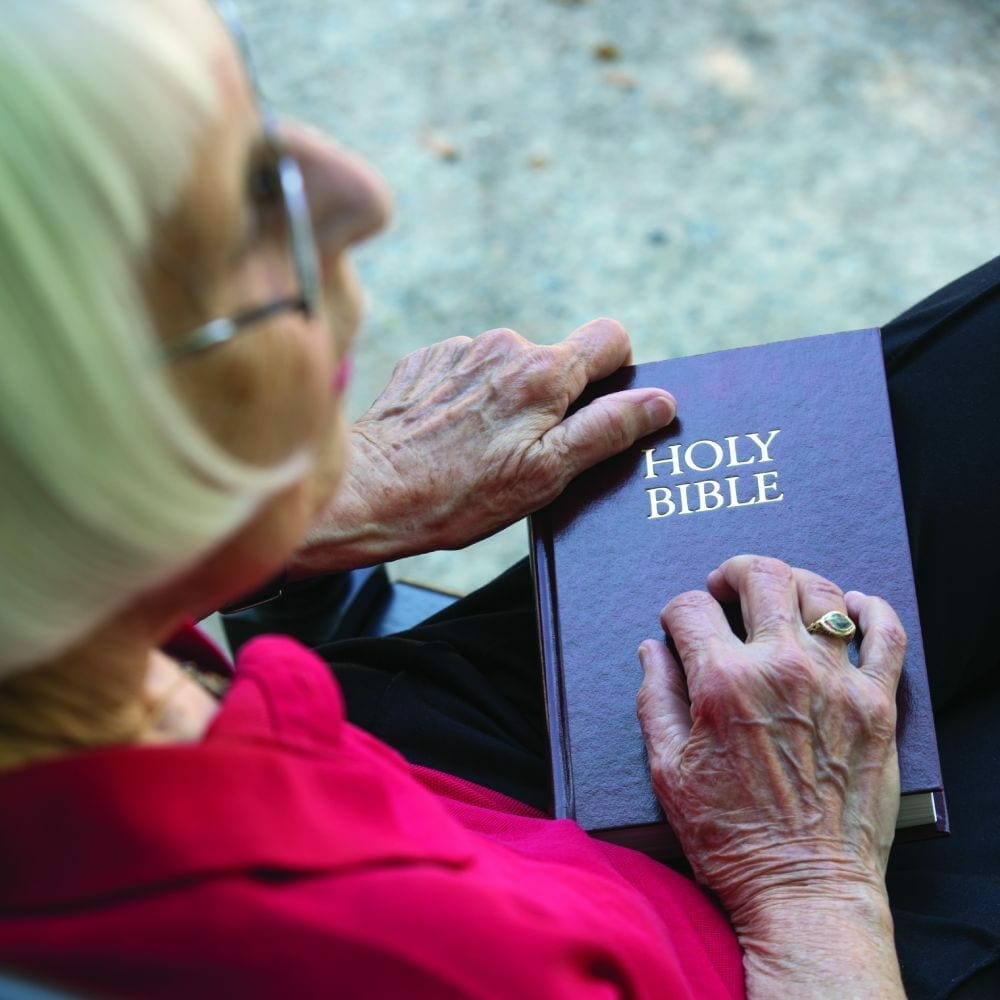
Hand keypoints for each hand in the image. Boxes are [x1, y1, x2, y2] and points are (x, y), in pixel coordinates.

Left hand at [291, 318, 675, 574]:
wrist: (368, 493)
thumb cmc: (459, 494)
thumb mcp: (547, 474)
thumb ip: (607, 431)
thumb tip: (660, 400)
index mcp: (544, 371)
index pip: (611, 337)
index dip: (616, 371)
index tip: (599, 407)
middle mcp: (504, 345)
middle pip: (556, 359)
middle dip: (554, 399)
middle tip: (527, 452)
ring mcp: (459, 350)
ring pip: (508, 367)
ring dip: (506, 399)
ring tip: (479, 450)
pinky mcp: (425, 362)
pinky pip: (466, 371)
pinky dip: (467, 398)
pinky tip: (448, 436)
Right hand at [637, 556, 904, 963]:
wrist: (803, 889)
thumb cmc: (729, 836)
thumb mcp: (668, 769)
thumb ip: (655, 698)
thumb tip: (653, 650)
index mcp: (723, 682)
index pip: (691, 609)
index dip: (676, 611)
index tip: (678, 626)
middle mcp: (782, 668)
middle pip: (762, 576)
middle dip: (733, 572)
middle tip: (725, 589)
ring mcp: (837, 682)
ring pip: (821, 592)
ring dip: (793, 583)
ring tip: (780, 599)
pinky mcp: (877, 704)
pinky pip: (887, 633)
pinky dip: (869, 609)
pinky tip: (850, 609)